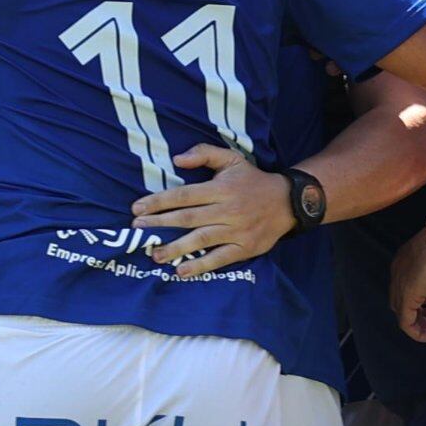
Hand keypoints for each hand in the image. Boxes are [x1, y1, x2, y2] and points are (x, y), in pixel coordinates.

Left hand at [130, 144, 293, 274]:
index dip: (159, 201)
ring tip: (154, 254)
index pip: (184, 195)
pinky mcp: (245, 248)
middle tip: (138, 229)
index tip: (137, 208)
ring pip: (201, 240)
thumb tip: (177, 160)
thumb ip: (204, 154)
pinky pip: (220, 258)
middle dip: (160, 224)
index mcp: (222, 188)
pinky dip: (201, 266)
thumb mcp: (232, 159)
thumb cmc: (253, 180)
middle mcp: (228, 210)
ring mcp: (237, 231)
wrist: (288, 202)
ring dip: (176, 248)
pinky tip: (182, 271)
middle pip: (188, 218)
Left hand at [388, 207, 425, 343]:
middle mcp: (398, 272)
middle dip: (422, 314)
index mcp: (405, 261)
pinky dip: (418, 333)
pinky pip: (406, 322)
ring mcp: (401, 284)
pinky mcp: (407, 295)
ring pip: (403, 314)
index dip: (422, 299)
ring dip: (422, 325)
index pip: (406, 287)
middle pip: (402, 302)